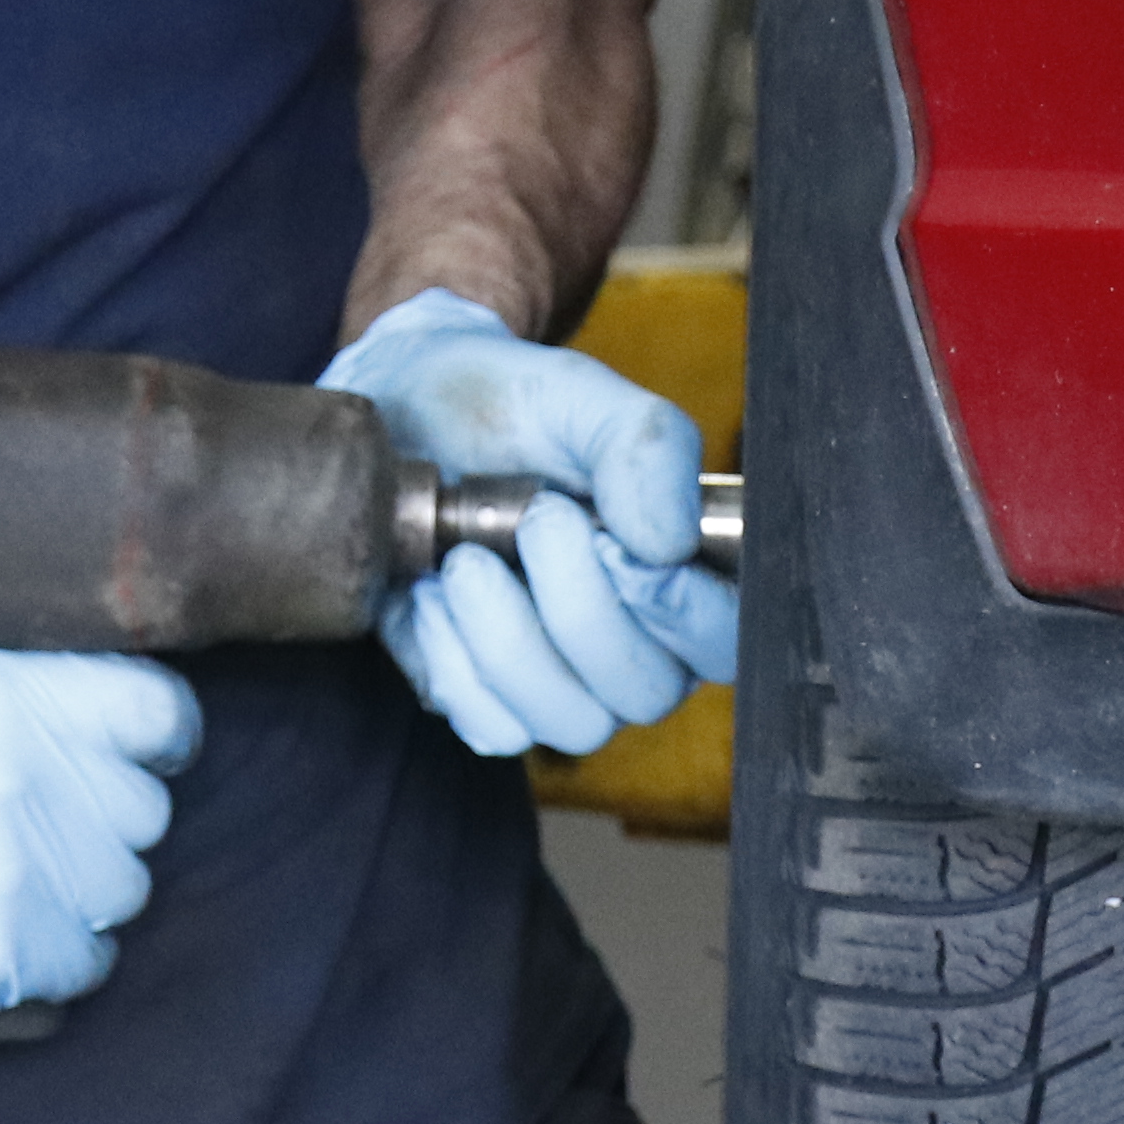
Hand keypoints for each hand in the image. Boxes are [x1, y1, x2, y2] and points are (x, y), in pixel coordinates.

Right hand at [0, 643, 201, 1023]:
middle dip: (101, 823)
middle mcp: (27, 773)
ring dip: (80, 893)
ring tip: (12, 884)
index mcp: (14, 689)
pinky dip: (56, 961)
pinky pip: (85, 965)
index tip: (132, 759)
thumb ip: (18, 668)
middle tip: (40, 829)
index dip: (152, 741)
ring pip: (121, 892)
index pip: (160, 715)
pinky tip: (4, 938)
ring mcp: (17, 868)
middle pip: (142, 813)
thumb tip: (103, 683)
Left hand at [325, 287, 737, 757]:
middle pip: (646, 692)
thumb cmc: (504, 409)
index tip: (618, 546)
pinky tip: (431, 594)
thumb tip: (670, 542)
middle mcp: (637, 644)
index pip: (724, 640)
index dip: (680, 610)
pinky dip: (451, 658)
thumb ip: (647, 447)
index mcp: (685, 572)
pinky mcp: (489, 702)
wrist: (399, 417)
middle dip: (579, 609)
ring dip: (505, 634)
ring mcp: (563, 683)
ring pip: (570, 723)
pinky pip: (491, 727)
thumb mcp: (580, 396)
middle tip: (534, 519)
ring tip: (463, 556)